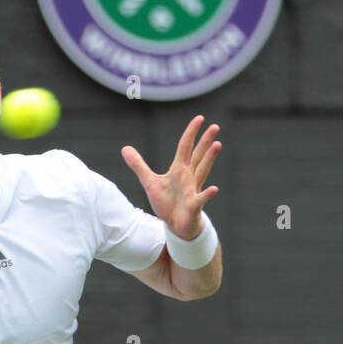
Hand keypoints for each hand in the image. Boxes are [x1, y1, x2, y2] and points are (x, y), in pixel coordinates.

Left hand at [121, 114, 220, 239]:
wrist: (175, 225)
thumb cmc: (167, 203)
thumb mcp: (150, 182)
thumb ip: (138, 165)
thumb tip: (124, 148)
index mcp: (179, 170)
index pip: (185, 147)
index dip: (191, 133)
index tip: (200, 118)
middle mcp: (189, 177)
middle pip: (198, 155)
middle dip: (205, 141)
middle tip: (215, 126)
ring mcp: (193, 190)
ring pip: (202, 171)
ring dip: (209, 159)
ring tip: (217, 145)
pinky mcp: (193, 205)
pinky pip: (200, 199)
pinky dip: (206, 194)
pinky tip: (214, 189)